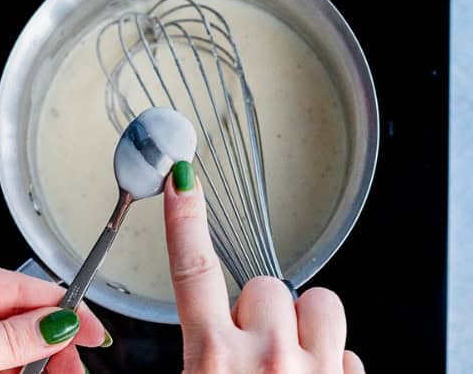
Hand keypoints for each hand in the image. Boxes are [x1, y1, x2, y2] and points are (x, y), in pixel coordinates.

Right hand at [164, 160, 364, 372]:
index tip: (183, 178)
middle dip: (259, 312)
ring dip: (305, 328)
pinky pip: (349, 351)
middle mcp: (266, 359)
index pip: (193, 268)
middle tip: (250, 357)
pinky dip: (332, 365)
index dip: (185, 217)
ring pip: (319, 304)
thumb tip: (195, 341)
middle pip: (265, 286)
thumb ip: (198, 354)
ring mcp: (316, 372)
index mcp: (213, 358)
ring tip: (292, 365)